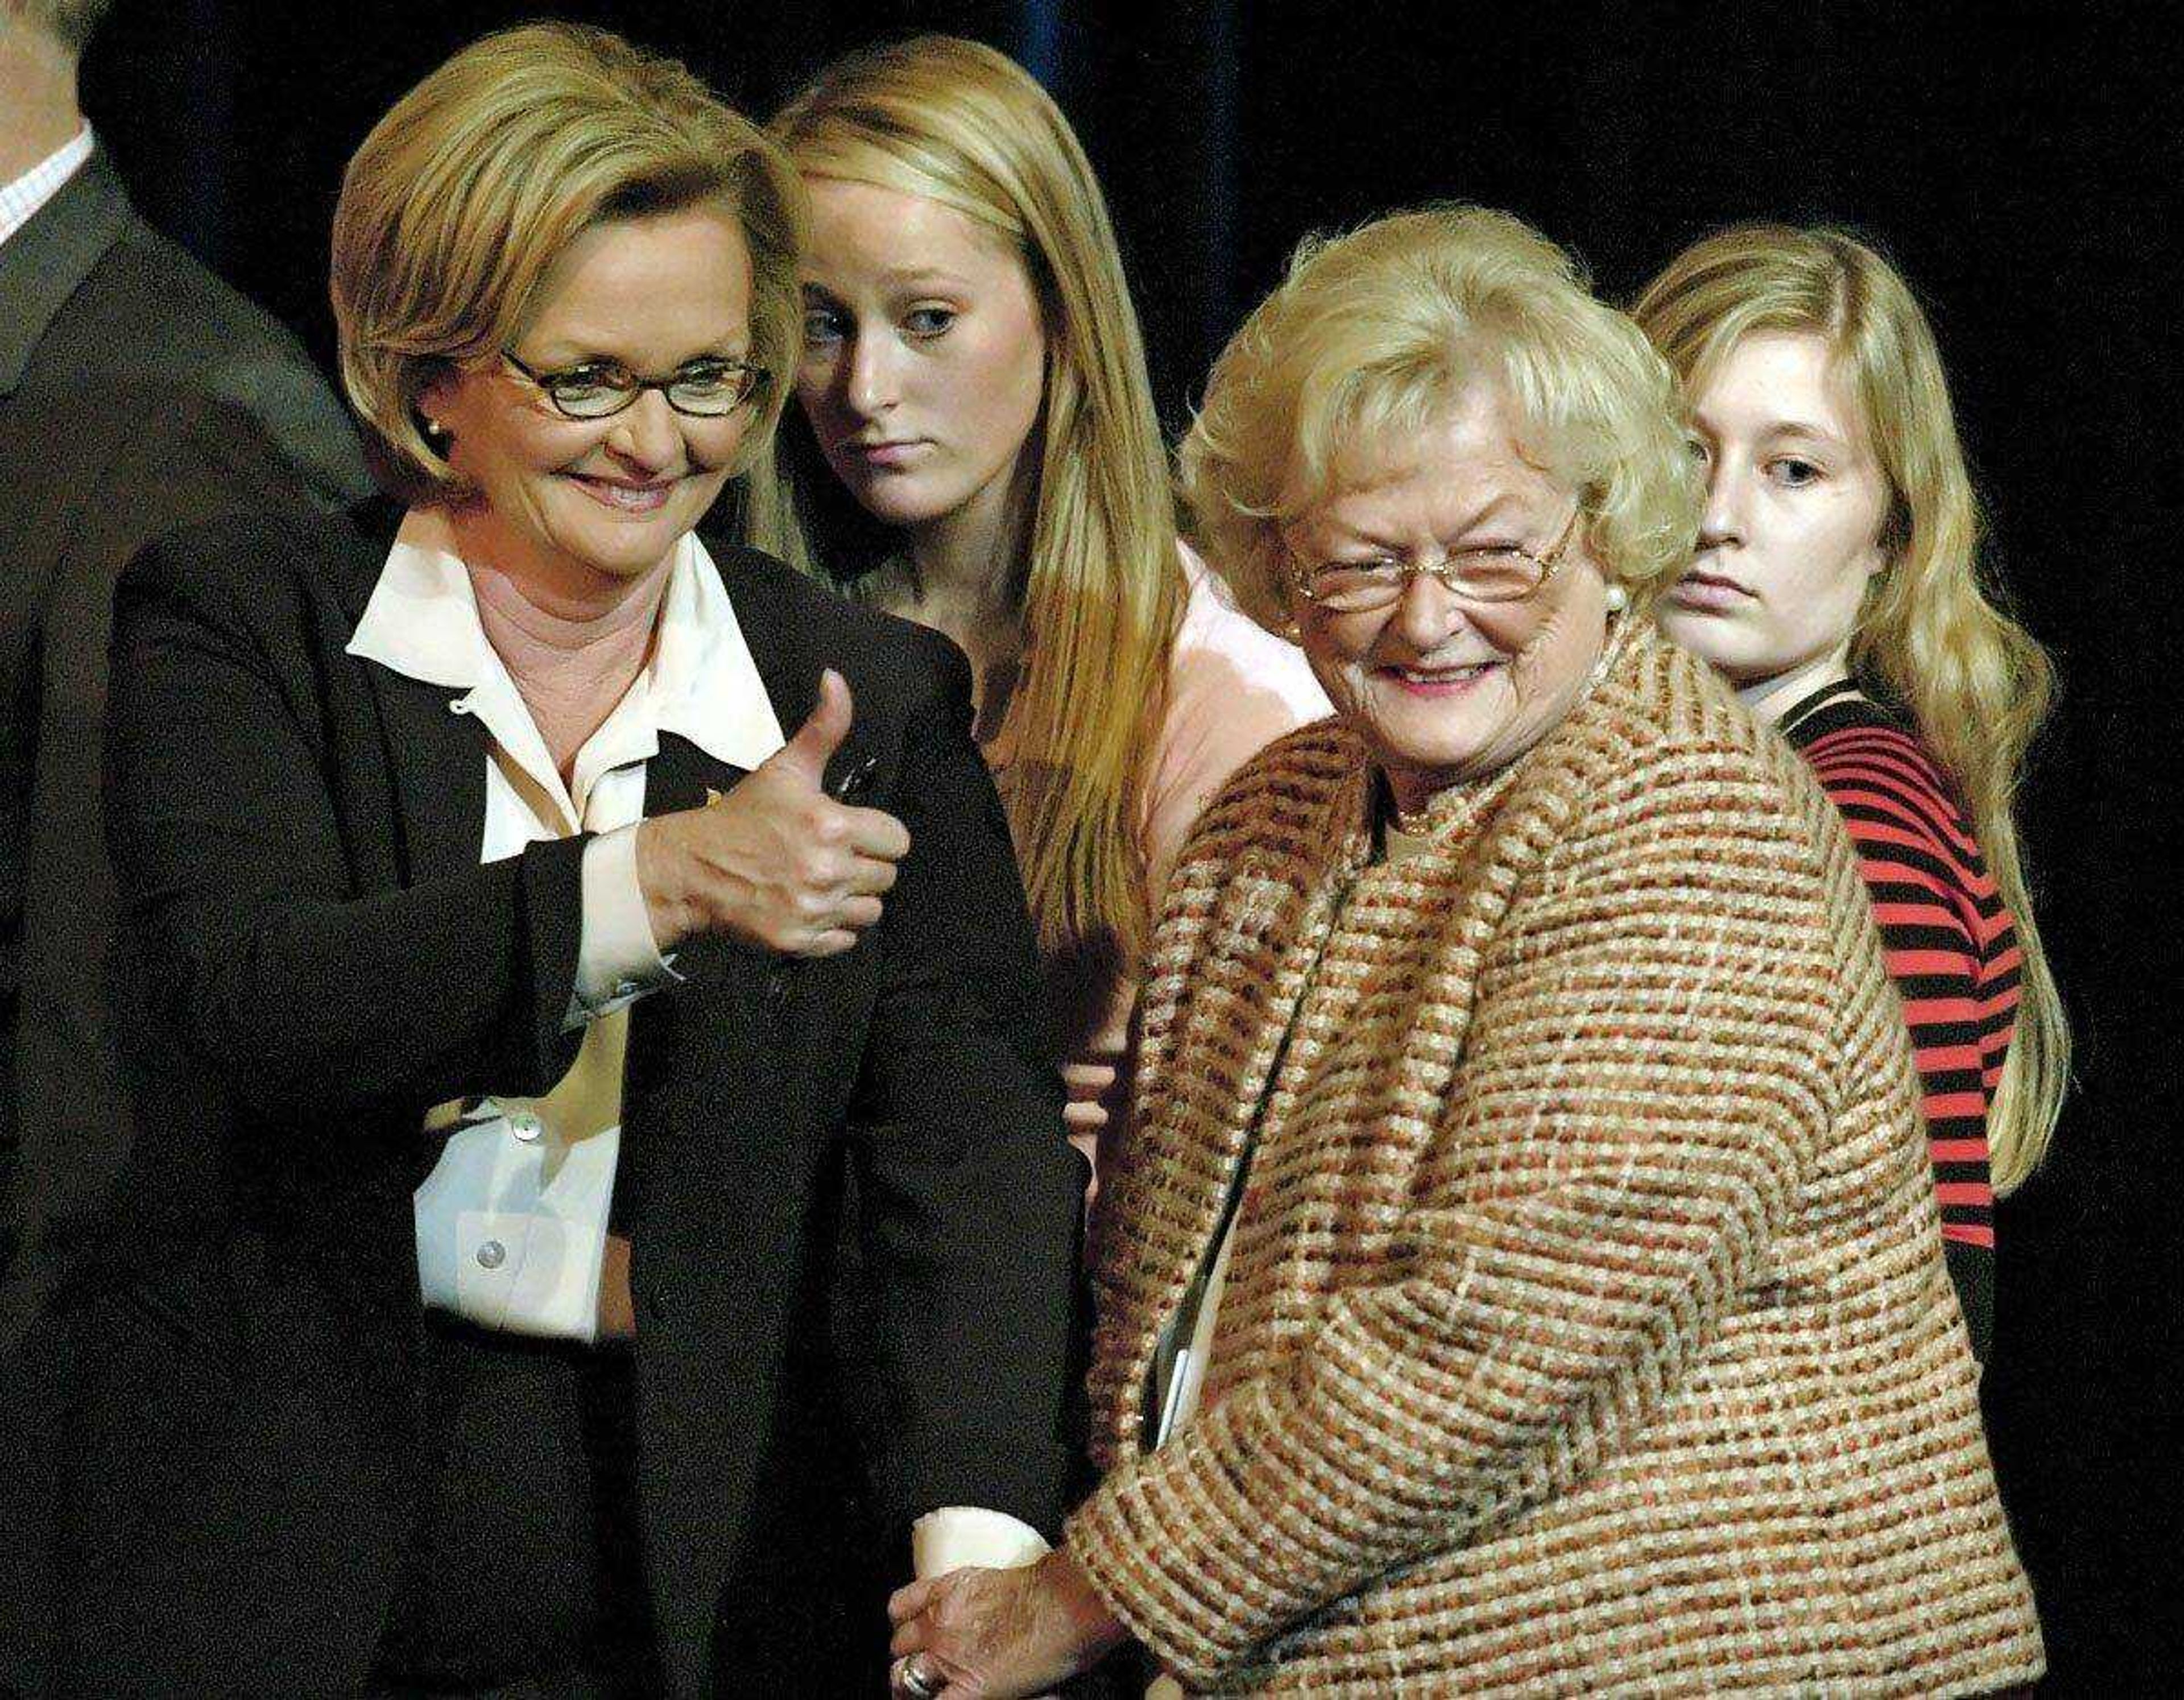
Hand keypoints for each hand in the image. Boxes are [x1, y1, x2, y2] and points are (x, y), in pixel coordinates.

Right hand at [634, 668, 909, 955]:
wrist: (692, 869)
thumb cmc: (743, 816)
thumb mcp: (785, 768)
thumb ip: (823, 727)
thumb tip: (836, 678)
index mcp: (831, 825)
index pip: (896, 840)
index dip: (879, 835)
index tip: (853, 832)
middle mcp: (827, 870)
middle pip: (886, 877)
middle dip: (865, 865)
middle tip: (832, 856)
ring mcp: (813, 909)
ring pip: (871, 910)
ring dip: (853, 898)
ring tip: (822, 882)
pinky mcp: (800, 941)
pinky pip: (847, 940)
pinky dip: (834, 927)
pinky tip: (810, 906)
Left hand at [888, 1550, 1127, 1699]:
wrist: (1064, 1606)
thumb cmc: (1048, 1590)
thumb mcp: (995, 1580)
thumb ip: (973, 1595)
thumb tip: (977, 1612)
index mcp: (947, 1591)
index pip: (900, 1607)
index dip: (903, 1623)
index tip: (910, 1631)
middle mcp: (939, 1622)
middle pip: (899, 1644)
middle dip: (908, 1655)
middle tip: (922, 1666)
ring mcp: (948, 1657)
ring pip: (903, 1677)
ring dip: (911, 1684)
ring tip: (923, 1691)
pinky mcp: (966, 1689)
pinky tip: (944, 1699)